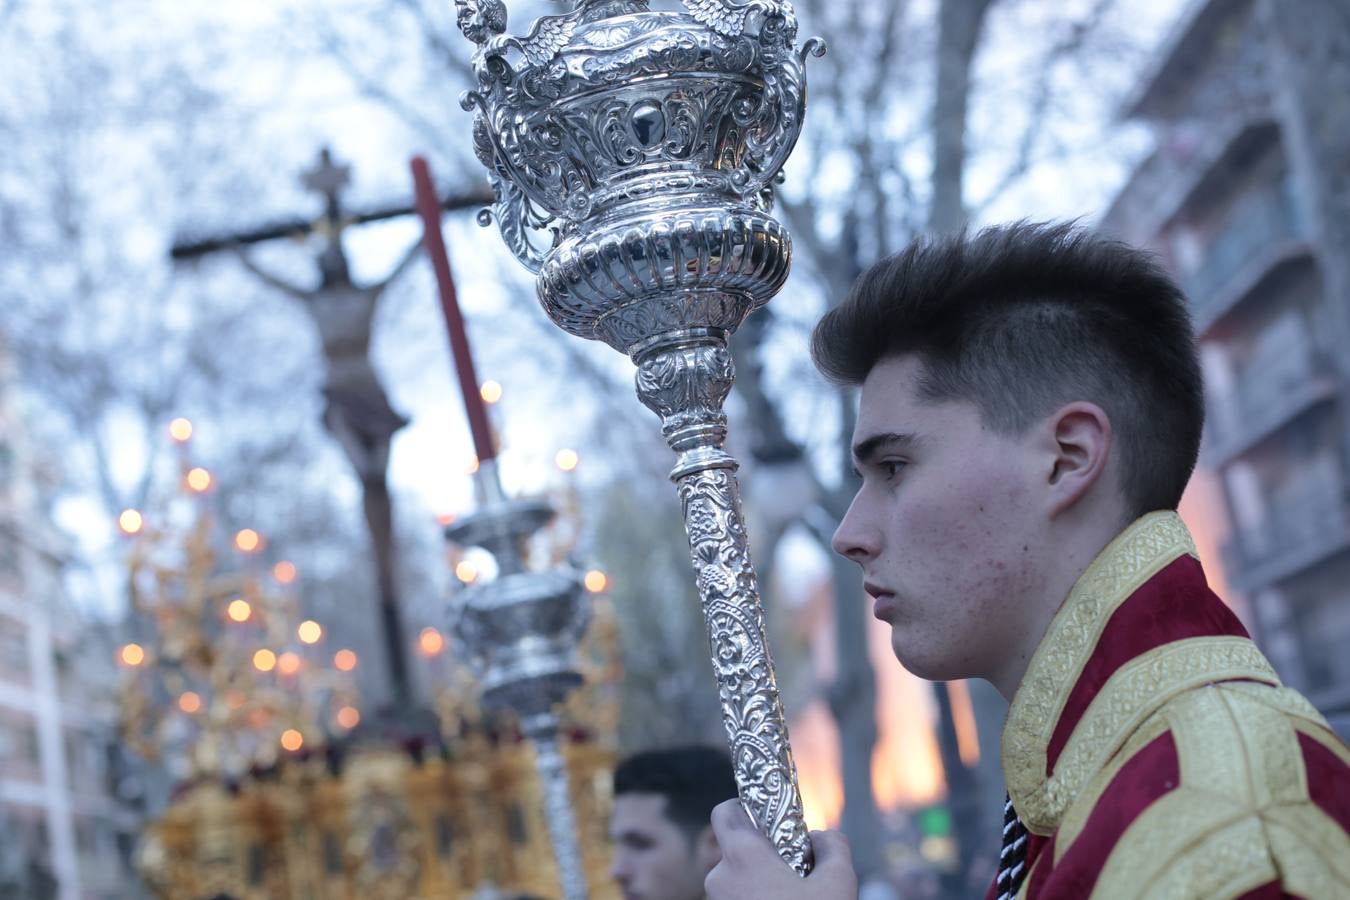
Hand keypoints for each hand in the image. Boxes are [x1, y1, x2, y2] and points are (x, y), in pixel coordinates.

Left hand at [705, 799, 858, 899]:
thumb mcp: (839, 883)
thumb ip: (833, 846)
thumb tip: (822, 837)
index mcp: (742, 856)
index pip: (726, 811)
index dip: (745, 807)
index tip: (769, 817)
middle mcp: (720, 878)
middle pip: (736, 850)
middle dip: (762, 855)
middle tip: (793, 867)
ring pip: (737, 881)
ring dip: (760, 884)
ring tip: (794, 898)